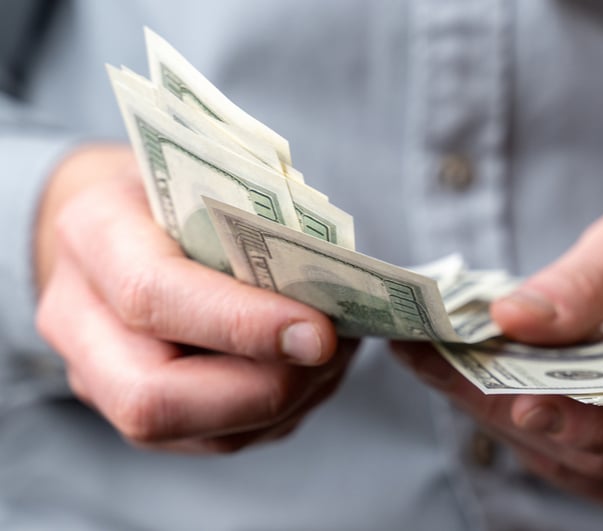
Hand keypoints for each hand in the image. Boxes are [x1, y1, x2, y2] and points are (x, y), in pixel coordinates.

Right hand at [35, 144, 353, 452]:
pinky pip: (220, 438)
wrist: (136, 221)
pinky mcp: (142, 413)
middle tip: (328, 352)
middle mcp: (80, 317)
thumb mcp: (218, 173)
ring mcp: (101, 377)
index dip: (241, 324)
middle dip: (263, 388)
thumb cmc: (188, 187)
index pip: (152, 295)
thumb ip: (258, 223)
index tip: (317, 330)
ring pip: (196, 433)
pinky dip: (280, 411)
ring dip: (285, 402)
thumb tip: (329, 288)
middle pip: (152, 398)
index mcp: (93, 233)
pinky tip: (310, 372)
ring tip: (332, 356)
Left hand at [394, 202, 602, 513]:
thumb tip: (515, 317)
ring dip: (492, 414)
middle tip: (434, 361)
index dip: (591, 424)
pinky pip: (560, 455)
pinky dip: (505, 418)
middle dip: (508, 408)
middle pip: (601, 454)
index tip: (518, 401)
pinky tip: (458, 378)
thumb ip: (590, 279)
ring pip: (569, 461)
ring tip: (430, 361)